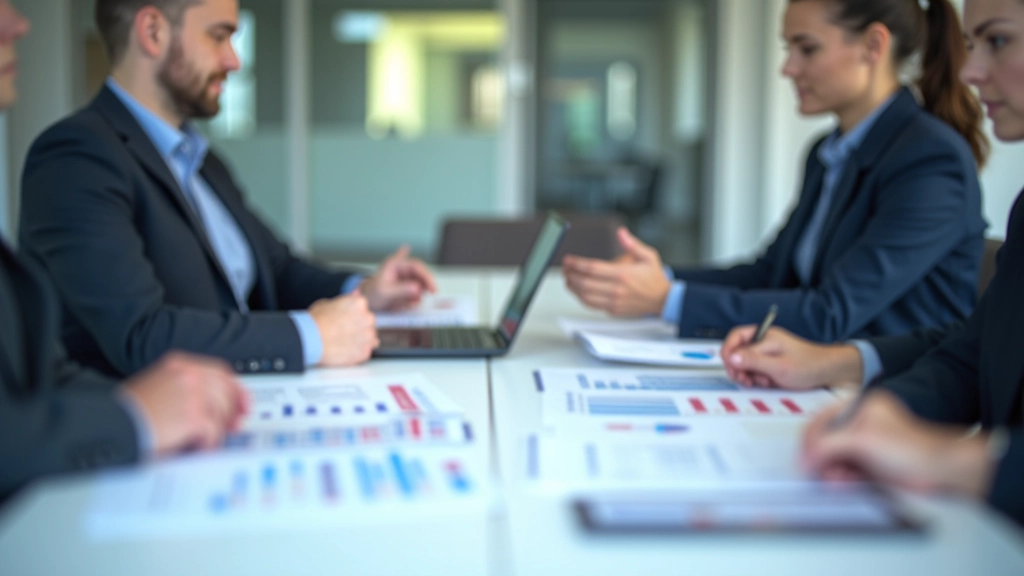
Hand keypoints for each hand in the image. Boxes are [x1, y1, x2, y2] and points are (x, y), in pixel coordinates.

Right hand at [121, 352, 249, 455]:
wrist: (111, 424)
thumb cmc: (128, 412)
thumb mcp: (157, 387)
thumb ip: (186, 390)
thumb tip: (215, 408)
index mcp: (179, 364)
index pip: (219, 372)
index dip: (235, 389)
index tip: (243, 402)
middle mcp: (188, 375)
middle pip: (226, 392)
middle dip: (232, 411)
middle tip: (234, 426)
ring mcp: (192, 394)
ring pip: (221, 413)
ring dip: (216, 430)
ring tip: (205, 441)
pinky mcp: (192, 416)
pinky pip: (213, 432)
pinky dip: (208, 443)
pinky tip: (198, 448)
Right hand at [308, 292, 378, 365]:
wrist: (310, 341)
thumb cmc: (315, 321)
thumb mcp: (327, 302)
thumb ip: (345, 300)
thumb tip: (354, 294)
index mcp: (359, 303)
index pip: (362, 307)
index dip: (352, 314)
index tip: (344, 319)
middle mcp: (368, 318)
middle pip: (367, 322)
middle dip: (358, 327)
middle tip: (342, 331)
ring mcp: (368, 336)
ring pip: (369, 337)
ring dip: (360, 339)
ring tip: (343, 342)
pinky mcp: (365, 352)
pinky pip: (365, 351)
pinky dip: (357, 352)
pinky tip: (345, 350)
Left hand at [360, 245, 436, 310]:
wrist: (368, 301)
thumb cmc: (372, 294)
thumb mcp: (386, 292)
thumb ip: (401, 290)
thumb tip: (417, 288)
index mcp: (394, 264)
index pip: (415, 266)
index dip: (426, 275)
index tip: (432, 286)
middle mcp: (402, 267)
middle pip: (421, 272)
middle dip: (427, 283)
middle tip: (431, 293)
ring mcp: (405, 275)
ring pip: (421, 280)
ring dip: (422, 290)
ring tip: (413, 300)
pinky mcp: (408, 283)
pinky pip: (418, 288)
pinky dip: (418, 295)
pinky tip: (411, 301)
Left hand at [561, 227, 669, 316]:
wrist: (662, 300)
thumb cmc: (654, 278)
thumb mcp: (648, 256)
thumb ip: (632, 244)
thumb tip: (621, 232)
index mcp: (623, 274)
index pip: (593, 268)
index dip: (577, 264)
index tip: (568, 260)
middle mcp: (617, 289)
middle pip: (585, 284)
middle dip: (571, 275)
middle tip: (565, 269)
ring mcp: (614, 302)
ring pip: (585, 297)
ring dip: (573, 288)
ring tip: (568, 279)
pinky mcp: (613, 310)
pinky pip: (592, 305)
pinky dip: (581, 298)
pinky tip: (577, 290)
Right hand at [721, 325, 862, 389]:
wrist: (827, 372)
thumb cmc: (809, 365)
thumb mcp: (779, 366)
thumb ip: (754, 361)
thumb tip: (731, 358)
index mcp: (764, 335)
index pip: (735, 337)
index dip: (728, 351)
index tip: (729, 366)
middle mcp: (763, 342)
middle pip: (737, 351)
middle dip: (738, 367)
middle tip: (744, 379)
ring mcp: (766, 353)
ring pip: (744, 363)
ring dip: (749, 375)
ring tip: (762, 381)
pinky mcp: (769, 363)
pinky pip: (754, 370)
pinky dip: (757, 378)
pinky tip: (767, 382)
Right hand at [802, 391, 993, 497]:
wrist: (939, 472)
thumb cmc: (913, 447)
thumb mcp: (862, 440)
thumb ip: (828, 445)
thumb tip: (806, 454)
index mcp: (859, 405)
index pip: (822, 420)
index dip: (809, 439)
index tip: (803, 456)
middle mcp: (860, 423)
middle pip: (826, 440)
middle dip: (820, 457)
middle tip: (815, 470)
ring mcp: (865, 444)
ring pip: (834, 457)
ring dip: (830, 470)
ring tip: (833, 478)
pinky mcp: (870, 464)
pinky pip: (845, 470)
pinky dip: (840, 478)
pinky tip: (842, 483)